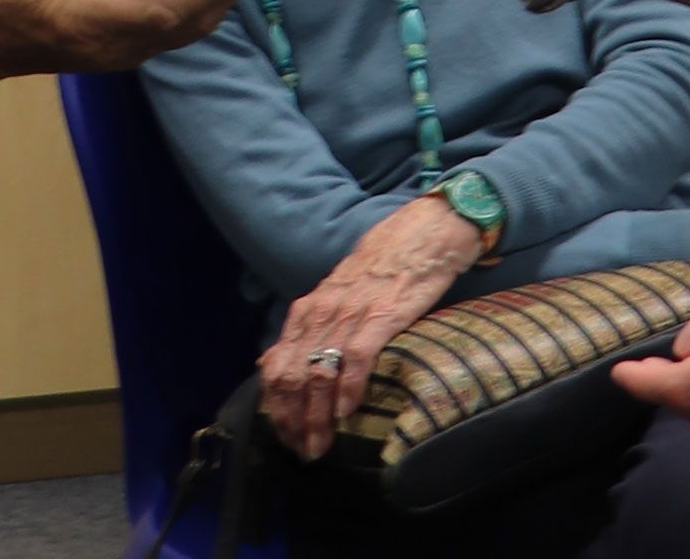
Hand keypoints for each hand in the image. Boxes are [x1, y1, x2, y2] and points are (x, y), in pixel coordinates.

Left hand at [258, 197, 482, 460]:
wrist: (417, 239)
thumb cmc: (376, 272)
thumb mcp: (330, 298)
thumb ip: (305, 330)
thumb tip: (272, 363)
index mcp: (305, 312)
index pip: (275, 368)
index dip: (276, 408)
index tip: (285, 436)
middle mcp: (319, 313)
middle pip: (292, 378)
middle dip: (293, 421)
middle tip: (302, 451)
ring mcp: (348, 315)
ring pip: (318, 374)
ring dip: (315, 416)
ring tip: (320, 445)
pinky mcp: (380, 316)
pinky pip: (355, 358)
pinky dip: (347, 389)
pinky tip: (345, 413)